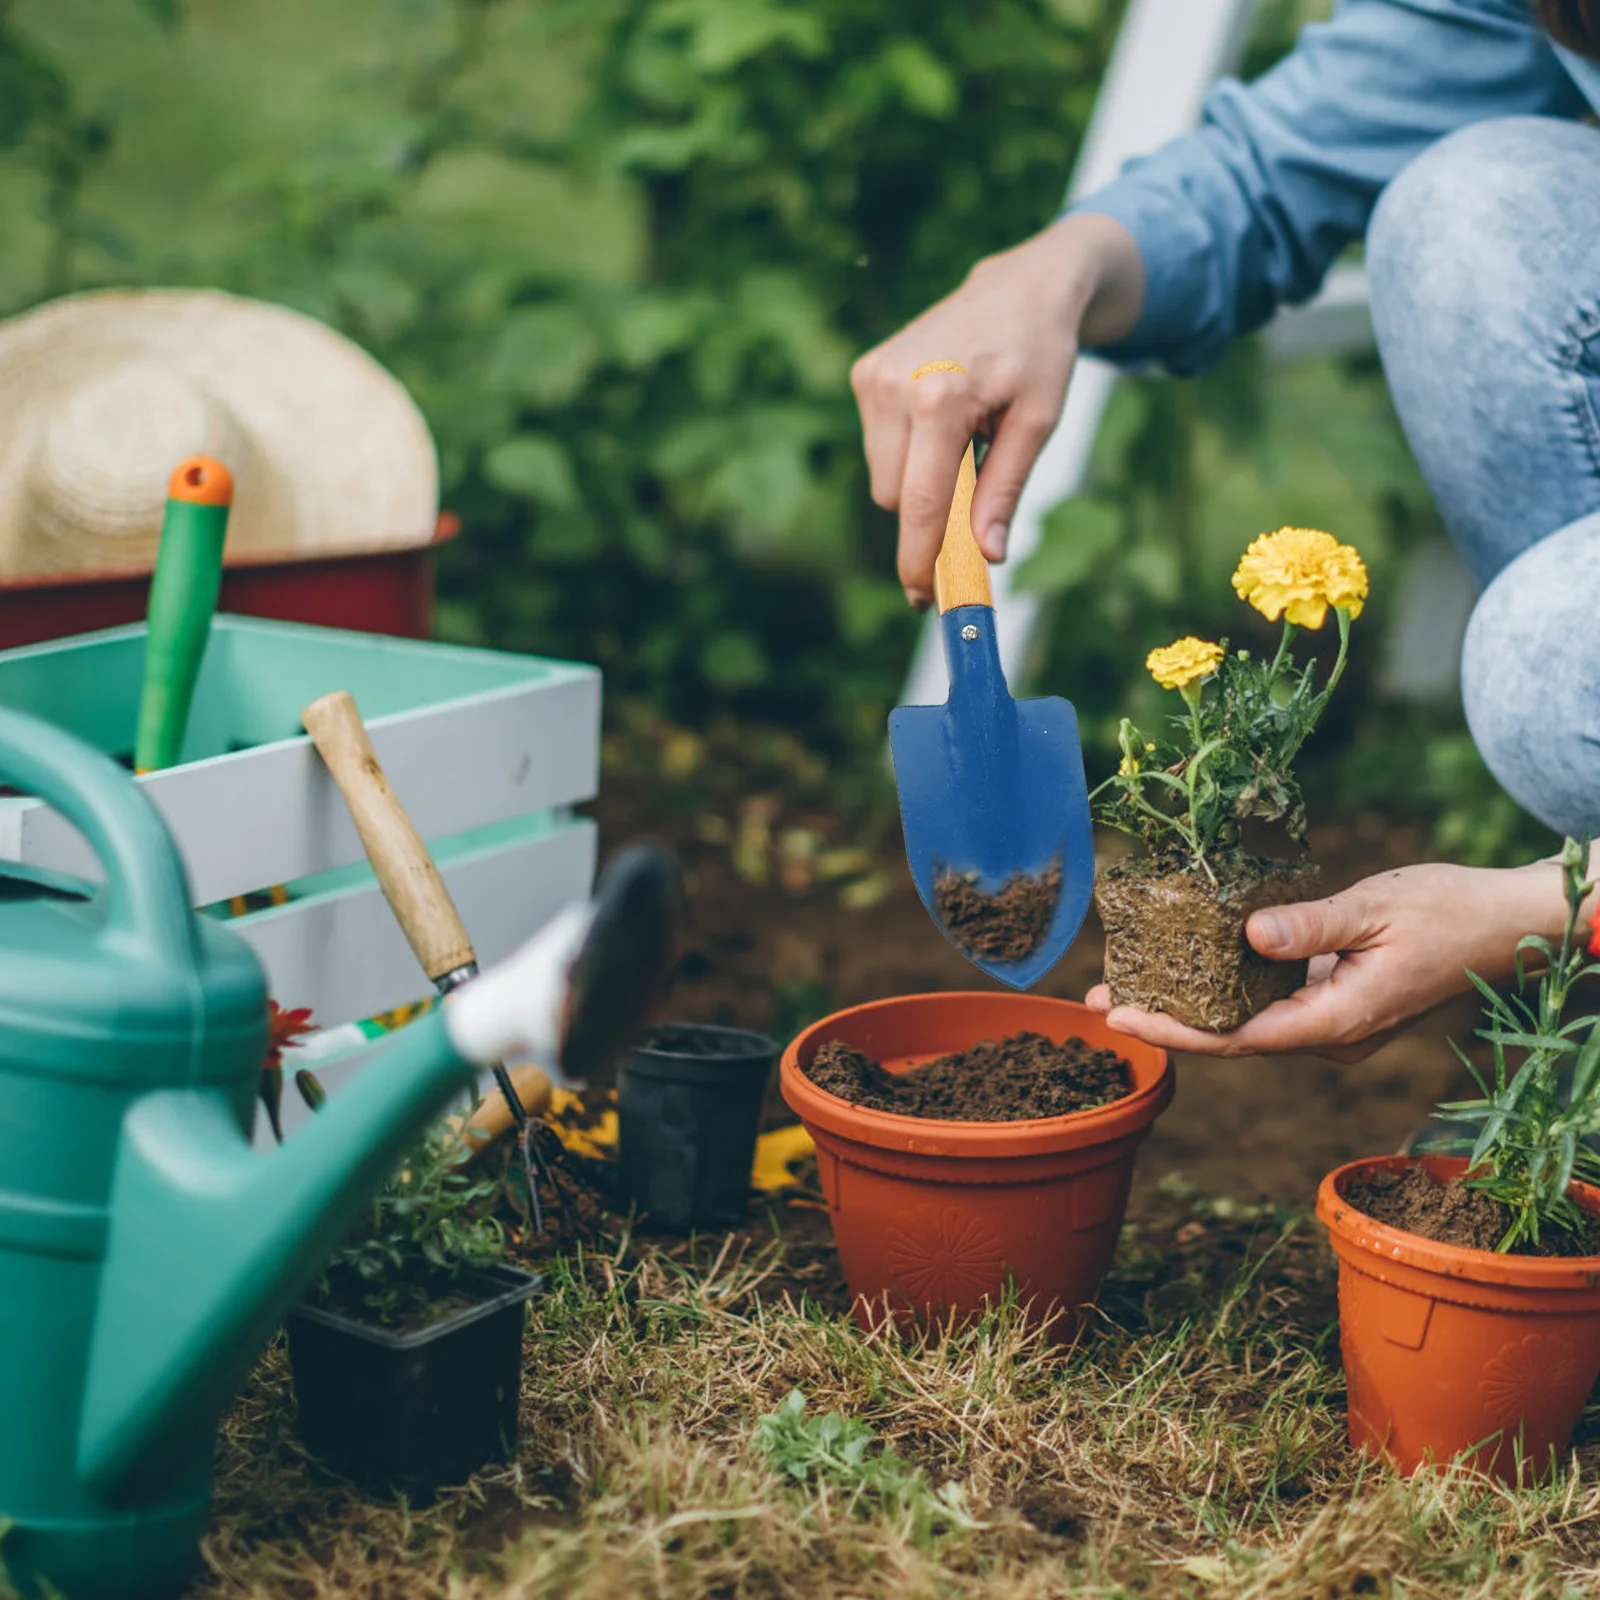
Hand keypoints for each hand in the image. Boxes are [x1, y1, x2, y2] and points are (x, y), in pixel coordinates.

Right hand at [850, 212, 1142, 607]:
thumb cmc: (1039, 354)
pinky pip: (878, 446)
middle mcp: (895, 386)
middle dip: (928, 513)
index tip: (923, 597)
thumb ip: (1006, 490)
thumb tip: (988, 555)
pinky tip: (943, 417)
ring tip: (965, 437)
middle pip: (895, 498)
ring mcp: (874, 377)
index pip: (918, 503)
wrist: (1021, 286)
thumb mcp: (1038, 422)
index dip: (918, 559)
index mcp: (940, 399)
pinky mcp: (865, 372)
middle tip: (974, 493)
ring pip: (884, 476)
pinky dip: (909, 451)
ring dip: (919, 479)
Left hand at [1085, 860, 1571, 1061]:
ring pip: (1246, 1020)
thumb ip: (1312, 925)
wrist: (1511, 924)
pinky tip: (1189, 961)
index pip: (1236, 1038)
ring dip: (1188, 1003)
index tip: (1118, 1017)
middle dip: (1164, 1019)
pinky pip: (1269, 1001)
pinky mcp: (1337, 1000)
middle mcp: (1330, 1034)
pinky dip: (1224, 986)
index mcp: (1337, 1022)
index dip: (1172, 1030)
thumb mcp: (1377, 908)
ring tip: (1126, 979)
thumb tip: (1248, 933)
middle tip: (1098, 996)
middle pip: (1230, 1036)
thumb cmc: (1451, 912)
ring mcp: (1334, 1022)